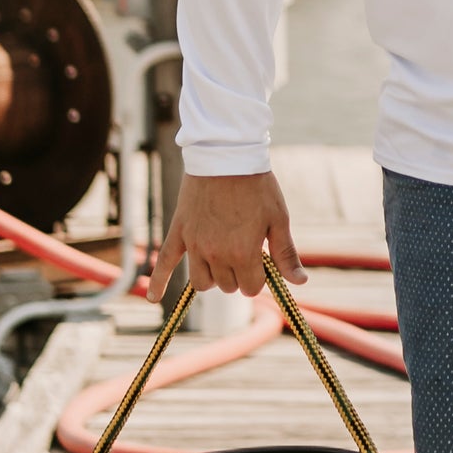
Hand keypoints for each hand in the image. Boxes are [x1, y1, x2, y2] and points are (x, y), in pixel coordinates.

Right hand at [146, 171, 306, 300]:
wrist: (226, 155)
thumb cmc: (257, 186)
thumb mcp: (278, 220)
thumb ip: (286, 254)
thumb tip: (300, 282)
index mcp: (242, 253)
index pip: (250, 288)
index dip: (259, 277)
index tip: (262, 261)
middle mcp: (215, 254)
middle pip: (227, 286)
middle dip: (239, 275)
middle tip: (246, 251)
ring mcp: (194, 244)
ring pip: (202, 282)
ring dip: (214, 277)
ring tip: (223, 259)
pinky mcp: (179, 232)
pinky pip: (165, 262)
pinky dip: (158, 282)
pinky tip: (151, 298)